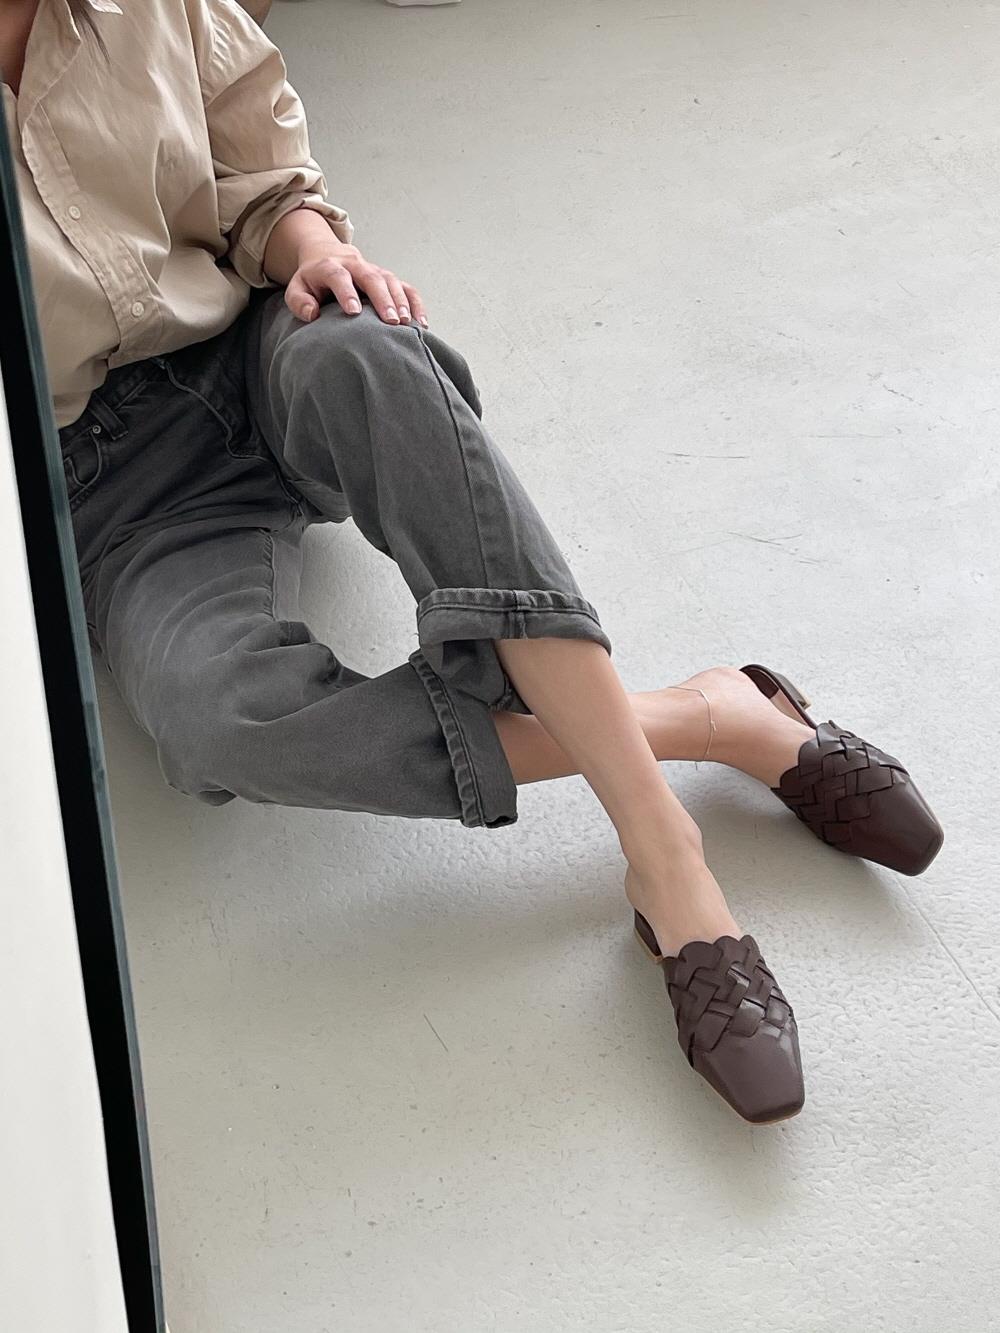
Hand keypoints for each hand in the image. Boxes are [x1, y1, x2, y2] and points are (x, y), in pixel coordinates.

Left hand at [284, 243, 428, 327]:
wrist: (329, 256)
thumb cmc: (313, 280)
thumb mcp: (297, 289)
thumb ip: (299, 301)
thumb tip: (313, 314)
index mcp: (330, 267)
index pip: (339, 277)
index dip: (347, 292)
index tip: (354, 312)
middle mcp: (356, 266)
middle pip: (371, 277)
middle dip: (382, 299)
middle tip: (390, 321)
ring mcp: (375, 271)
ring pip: (391, 281)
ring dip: (401, 301)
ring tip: (406, 323)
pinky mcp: (389, 279)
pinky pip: (406, 288)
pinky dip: (416, 303)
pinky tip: (421, 322)